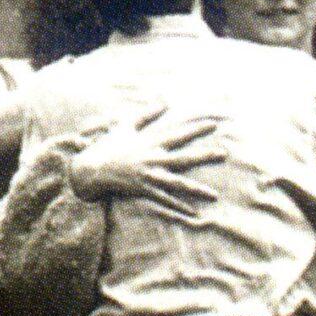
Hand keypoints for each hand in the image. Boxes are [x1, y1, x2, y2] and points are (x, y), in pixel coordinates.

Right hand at [68, 106, 225, 216]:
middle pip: (184, 157)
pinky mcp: (144, 190)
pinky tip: (194, 213)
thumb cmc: (108, 146)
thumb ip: (145, 114)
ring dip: (197, 190)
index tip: (214, 124)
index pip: (178, 133)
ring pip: (178, 183)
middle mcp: (153, 159)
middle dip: (205, 155)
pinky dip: (179, 207)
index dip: (196, 128)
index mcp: (150, 142)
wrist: (92, 168)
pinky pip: (165, 200)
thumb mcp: (125, 125)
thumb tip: (163, 102)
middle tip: (224, 154)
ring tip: (214, 195)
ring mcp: (150, 176)